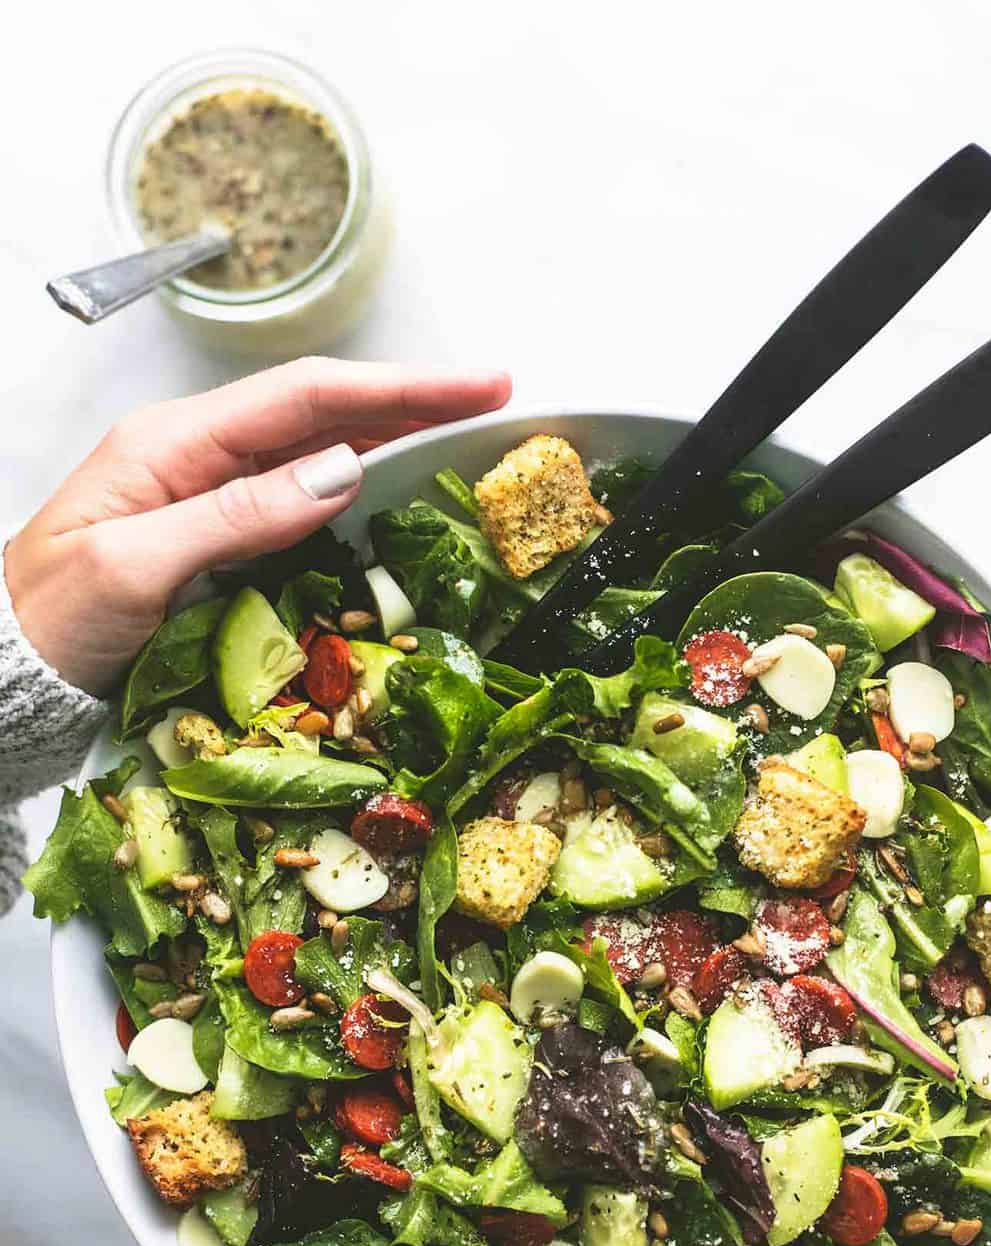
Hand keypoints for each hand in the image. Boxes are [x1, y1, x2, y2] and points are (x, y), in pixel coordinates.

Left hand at [3, 358, 510, 696]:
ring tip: (464, 427)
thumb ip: (237, 517)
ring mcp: (204, 491)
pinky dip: (358, 479)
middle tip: (494, 396)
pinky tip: (396, 482)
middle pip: (322, 409)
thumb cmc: (50, 620)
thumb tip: (340, 472)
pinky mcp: (212, 533)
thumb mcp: (136, 569)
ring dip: (392, 432)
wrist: (3, 668)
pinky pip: (298, 494)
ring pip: (316, 446)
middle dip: (411, 396)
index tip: (474, 385)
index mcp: (174, 443)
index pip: (307, 396)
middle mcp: (195, 454)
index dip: (399, 387)